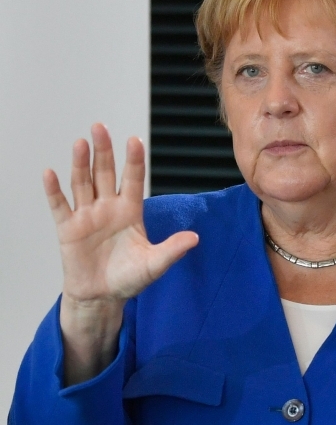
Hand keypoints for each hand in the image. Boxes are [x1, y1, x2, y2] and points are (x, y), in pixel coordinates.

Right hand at [45, 123, 197, 383]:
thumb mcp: (155, 264)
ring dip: (80, 164)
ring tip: (80, 143)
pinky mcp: (68, 228)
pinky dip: (54, 190)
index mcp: (131, 212)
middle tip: (100, 127)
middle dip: (103, 151)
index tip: (135, 141)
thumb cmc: (129, 279)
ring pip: (82, 183)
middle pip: (104, 174)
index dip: (134, 161)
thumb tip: (195, 238)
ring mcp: (87, 216)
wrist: (102, 296)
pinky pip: (59, 206)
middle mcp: (108, 208)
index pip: (133, 180)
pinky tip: (50, 173)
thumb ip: (172, 250)